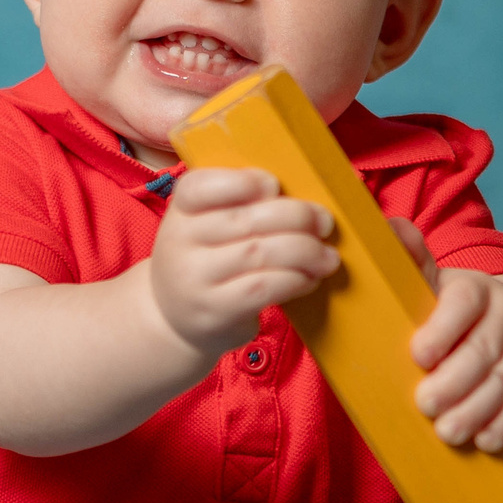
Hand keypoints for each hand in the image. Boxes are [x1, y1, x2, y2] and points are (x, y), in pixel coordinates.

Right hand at [149, 169, 340, 355]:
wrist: (174, 320)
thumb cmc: (206, 262)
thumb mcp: (206, 227)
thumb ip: (239, 206)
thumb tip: (300, 197)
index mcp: (181, 208)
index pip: (202, 186)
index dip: (244, 182)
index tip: (274, 185)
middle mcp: (180, 241)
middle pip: (245, 219)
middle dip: (296, 217)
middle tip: (324, 222)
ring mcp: (195, 278)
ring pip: (261, 253)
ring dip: (305, 252)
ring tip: (327, 257)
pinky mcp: (215, 310)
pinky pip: (264, 287)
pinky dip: (295, 280)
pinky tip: (309, 279)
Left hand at [392, 217, 502, 450]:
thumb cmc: (452, 313)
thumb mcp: (432, 287)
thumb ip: (410, 263)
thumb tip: (388, 227)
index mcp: (477, 289)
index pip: (465, 303)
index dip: (442, 330)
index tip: (419, 356)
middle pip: (483, 351)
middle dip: (454, 382)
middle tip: (425, 404)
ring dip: (475, 411)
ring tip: (447, 432)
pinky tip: (483, 440)